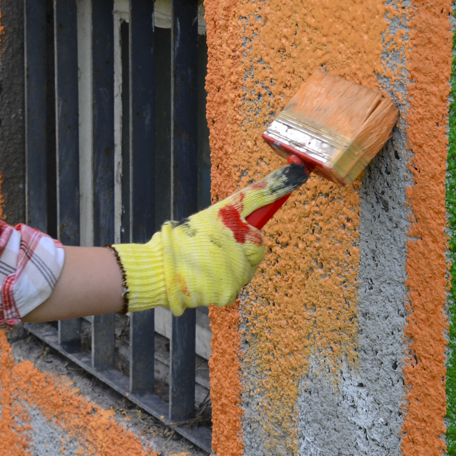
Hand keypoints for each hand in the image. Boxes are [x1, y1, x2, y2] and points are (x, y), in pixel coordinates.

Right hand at [114, 163, 307, 314]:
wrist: (156, 271)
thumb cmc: (173, 246)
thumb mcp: (199, 223)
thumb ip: (225, 226)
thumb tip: (242, 233)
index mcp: (224, 214)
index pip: (257, 195)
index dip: (279, 184)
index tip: (298, 169)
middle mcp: (235, 235)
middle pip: (257, 244)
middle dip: (245, 249)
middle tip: (218, 252)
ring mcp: (237, 263)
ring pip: (246, 268)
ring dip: (232, 269)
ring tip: (205, 267)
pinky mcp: (233, 286)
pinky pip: (235, 285)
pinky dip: (222, 285)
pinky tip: (204, 280)